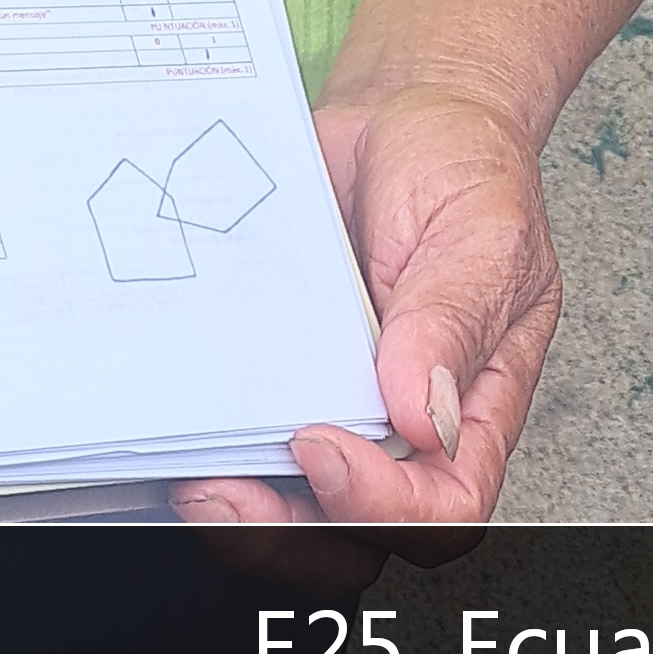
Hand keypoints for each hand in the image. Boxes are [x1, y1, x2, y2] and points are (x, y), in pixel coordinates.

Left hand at [175, 83, 559, 532]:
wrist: (400, 114)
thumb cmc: (460, 172)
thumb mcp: (482, 233)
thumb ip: (452, 321)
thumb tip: (422, 415)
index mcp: (471, 407)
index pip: (443, 508)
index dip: (382, 508)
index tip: (324, 448)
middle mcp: (399, 427)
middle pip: (353, 540)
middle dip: (285, 536)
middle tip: (228, 492)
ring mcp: (332, 407)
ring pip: (287, 514)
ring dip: (235, 515)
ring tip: (193, 476)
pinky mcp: (271, 377)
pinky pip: (237, 443)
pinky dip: (200, 450)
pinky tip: (170, 422)